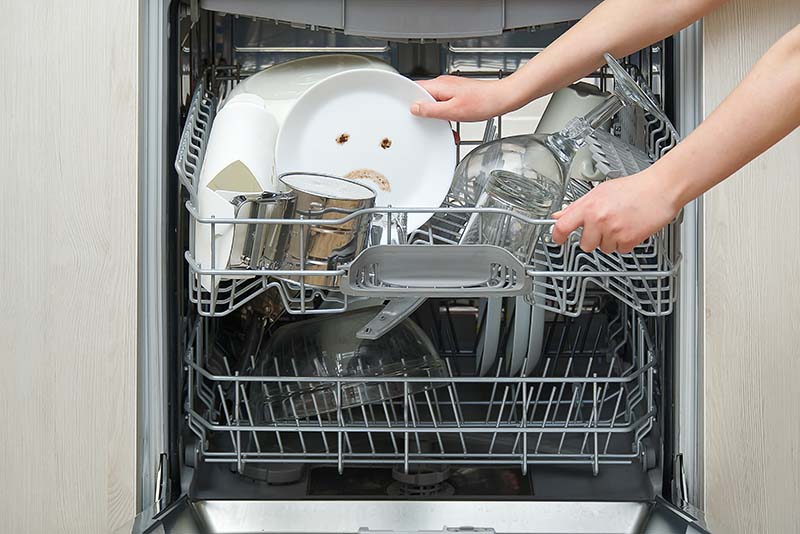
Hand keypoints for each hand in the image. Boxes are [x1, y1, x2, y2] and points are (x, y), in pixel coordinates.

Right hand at [411, 76, 518, 121]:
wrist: (502, 99)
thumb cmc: (483, 102)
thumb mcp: (452, 111)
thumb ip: (431, 110)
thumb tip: (415, 108)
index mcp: (439, 85)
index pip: (414, 89)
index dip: (408, 101)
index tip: (407, 112)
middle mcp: (443, 84)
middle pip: (423, 97)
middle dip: (424, 112)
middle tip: (428, 122)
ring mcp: (450, 88)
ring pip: (435, 102)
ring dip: (437, 115)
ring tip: (445, 123)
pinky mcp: (457, 93)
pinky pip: (444, 104)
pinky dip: (446, 115)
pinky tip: (453, 122)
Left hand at [551, 169, 680, 253]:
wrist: (660, 189)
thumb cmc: (632, 188)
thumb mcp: (599, 191)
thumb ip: (577, 206)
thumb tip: (559, 215)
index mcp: (589, 206)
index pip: (562, 226)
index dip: (557, 236)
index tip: (557, 239)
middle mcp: (599, 219)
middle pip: (585, 244)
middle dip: (592, 239)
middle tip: (603, 226)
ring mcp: (613, 231)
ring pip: (603, 248)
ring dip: (610, 240)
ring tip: (620, 223)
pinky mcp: (628, 240)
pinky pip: (620, 250)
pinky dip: (625, 242)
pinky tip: (630, 228)